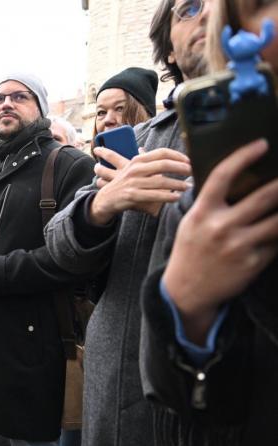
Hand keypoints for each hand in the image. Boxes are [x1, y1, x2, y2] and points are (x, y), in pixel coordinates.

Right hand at [89, 147, 191, 224]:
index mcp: (137, 160)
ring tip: (188, 186)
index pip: (162, 152)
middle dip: (181, 168)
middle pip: (163, 164)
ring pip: (160, 181)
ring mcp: (133, 182)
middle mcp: (135, 169)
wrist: (105, 200)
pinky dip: (167, 196)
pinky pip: (154, 195)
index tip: (190, 161)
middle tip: (193, 171)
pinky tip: (176, 197)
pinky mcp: (132, 195)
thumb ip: (150, 163)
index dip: (178, 155)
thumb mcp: (134, 170)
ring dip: (178, 184)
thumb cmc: (125, 185)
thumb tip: (172, 158)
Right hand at [164, 139, 277, 343]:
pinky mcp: (252, 263)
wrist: (187, 290)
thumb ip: (210, 203)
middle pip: (263, 197)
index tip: (261, 144)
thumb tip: (238, 180)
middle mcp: (220, 227)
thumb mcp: (192, 222)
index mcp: (202, 212)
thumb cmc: (191, 250)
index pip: (223, 175)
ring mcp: (238, 246)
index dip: (243, 156)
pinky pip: (276, 243)